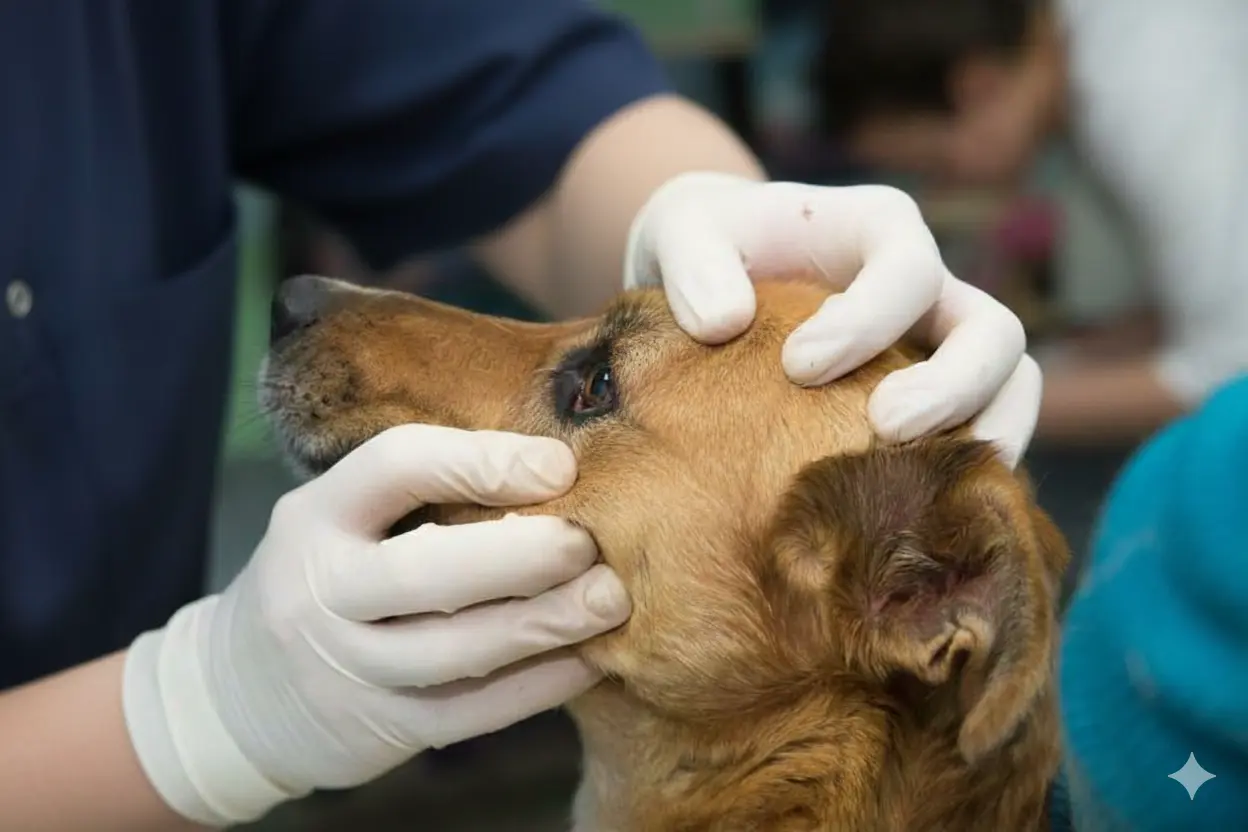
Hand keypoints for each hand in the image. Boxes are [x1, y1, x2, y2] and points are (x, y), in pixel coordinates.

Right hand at [122, 425, 629, 826]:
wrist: (238, 697)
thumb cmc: (325, 578)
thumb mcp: (339, 518)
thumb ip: (423, 495)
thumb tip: (552, 469)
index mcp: (315, 516)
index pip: (395, 467)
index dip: (481, 461)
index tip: (558, 464)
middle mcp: (322, 591)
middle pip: (425, 571)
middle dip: (519, 556)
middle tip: (588, 543)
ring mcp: (348, 667)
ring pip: (455, 651)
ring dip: (542, 625)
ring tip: (608, 600)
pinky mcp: (382, 729)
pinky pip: (471, 711)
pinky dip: (536, 687)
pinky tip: (587, 662)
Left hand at [624, 172, 1040, 466]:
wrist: (712, 275)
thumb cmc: (704, 246)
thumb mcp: (682, 233)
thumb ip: (693, 265)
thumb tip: (723, 324)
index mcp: (880, 228)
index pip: (909, 269)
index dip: (867, 320)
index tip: (798, 367)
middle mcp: (929, 287)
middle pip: (992, 333)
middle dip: (952, 386)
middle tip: (884, 429)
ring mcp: (939, 346)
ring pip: (1011, 387)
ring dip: (988, 437)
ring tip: (929, 486)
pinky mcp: (932, 401)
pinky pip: (978, 436)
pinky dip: (963, 473)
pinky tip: (912, 513)